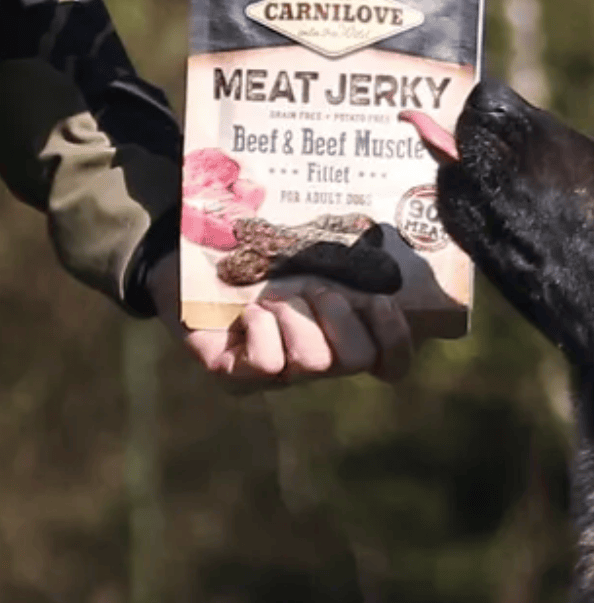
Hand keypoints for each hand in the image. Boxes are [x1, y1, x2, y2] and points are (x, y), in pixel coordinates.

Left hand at [146, 251, 412, 388]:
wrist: (188, 257)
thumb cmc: (260, 251)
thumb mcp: (310, 248)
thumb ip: (350, 253)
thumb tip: (383, 228)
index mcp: (344, 332)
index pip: (391, 363)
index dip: (396, 338)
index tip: (380, 298)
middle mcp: (318, 361)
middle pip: (357, 360)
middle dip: (340, 314)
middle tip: (315, 286)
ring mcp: (279, 373)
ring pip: (315, 362)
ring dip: (298, 315)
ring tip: (276, 295)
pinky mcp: (237, 375)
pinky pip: (268, 364)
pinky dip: (262, 328)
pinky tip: (249, 311)